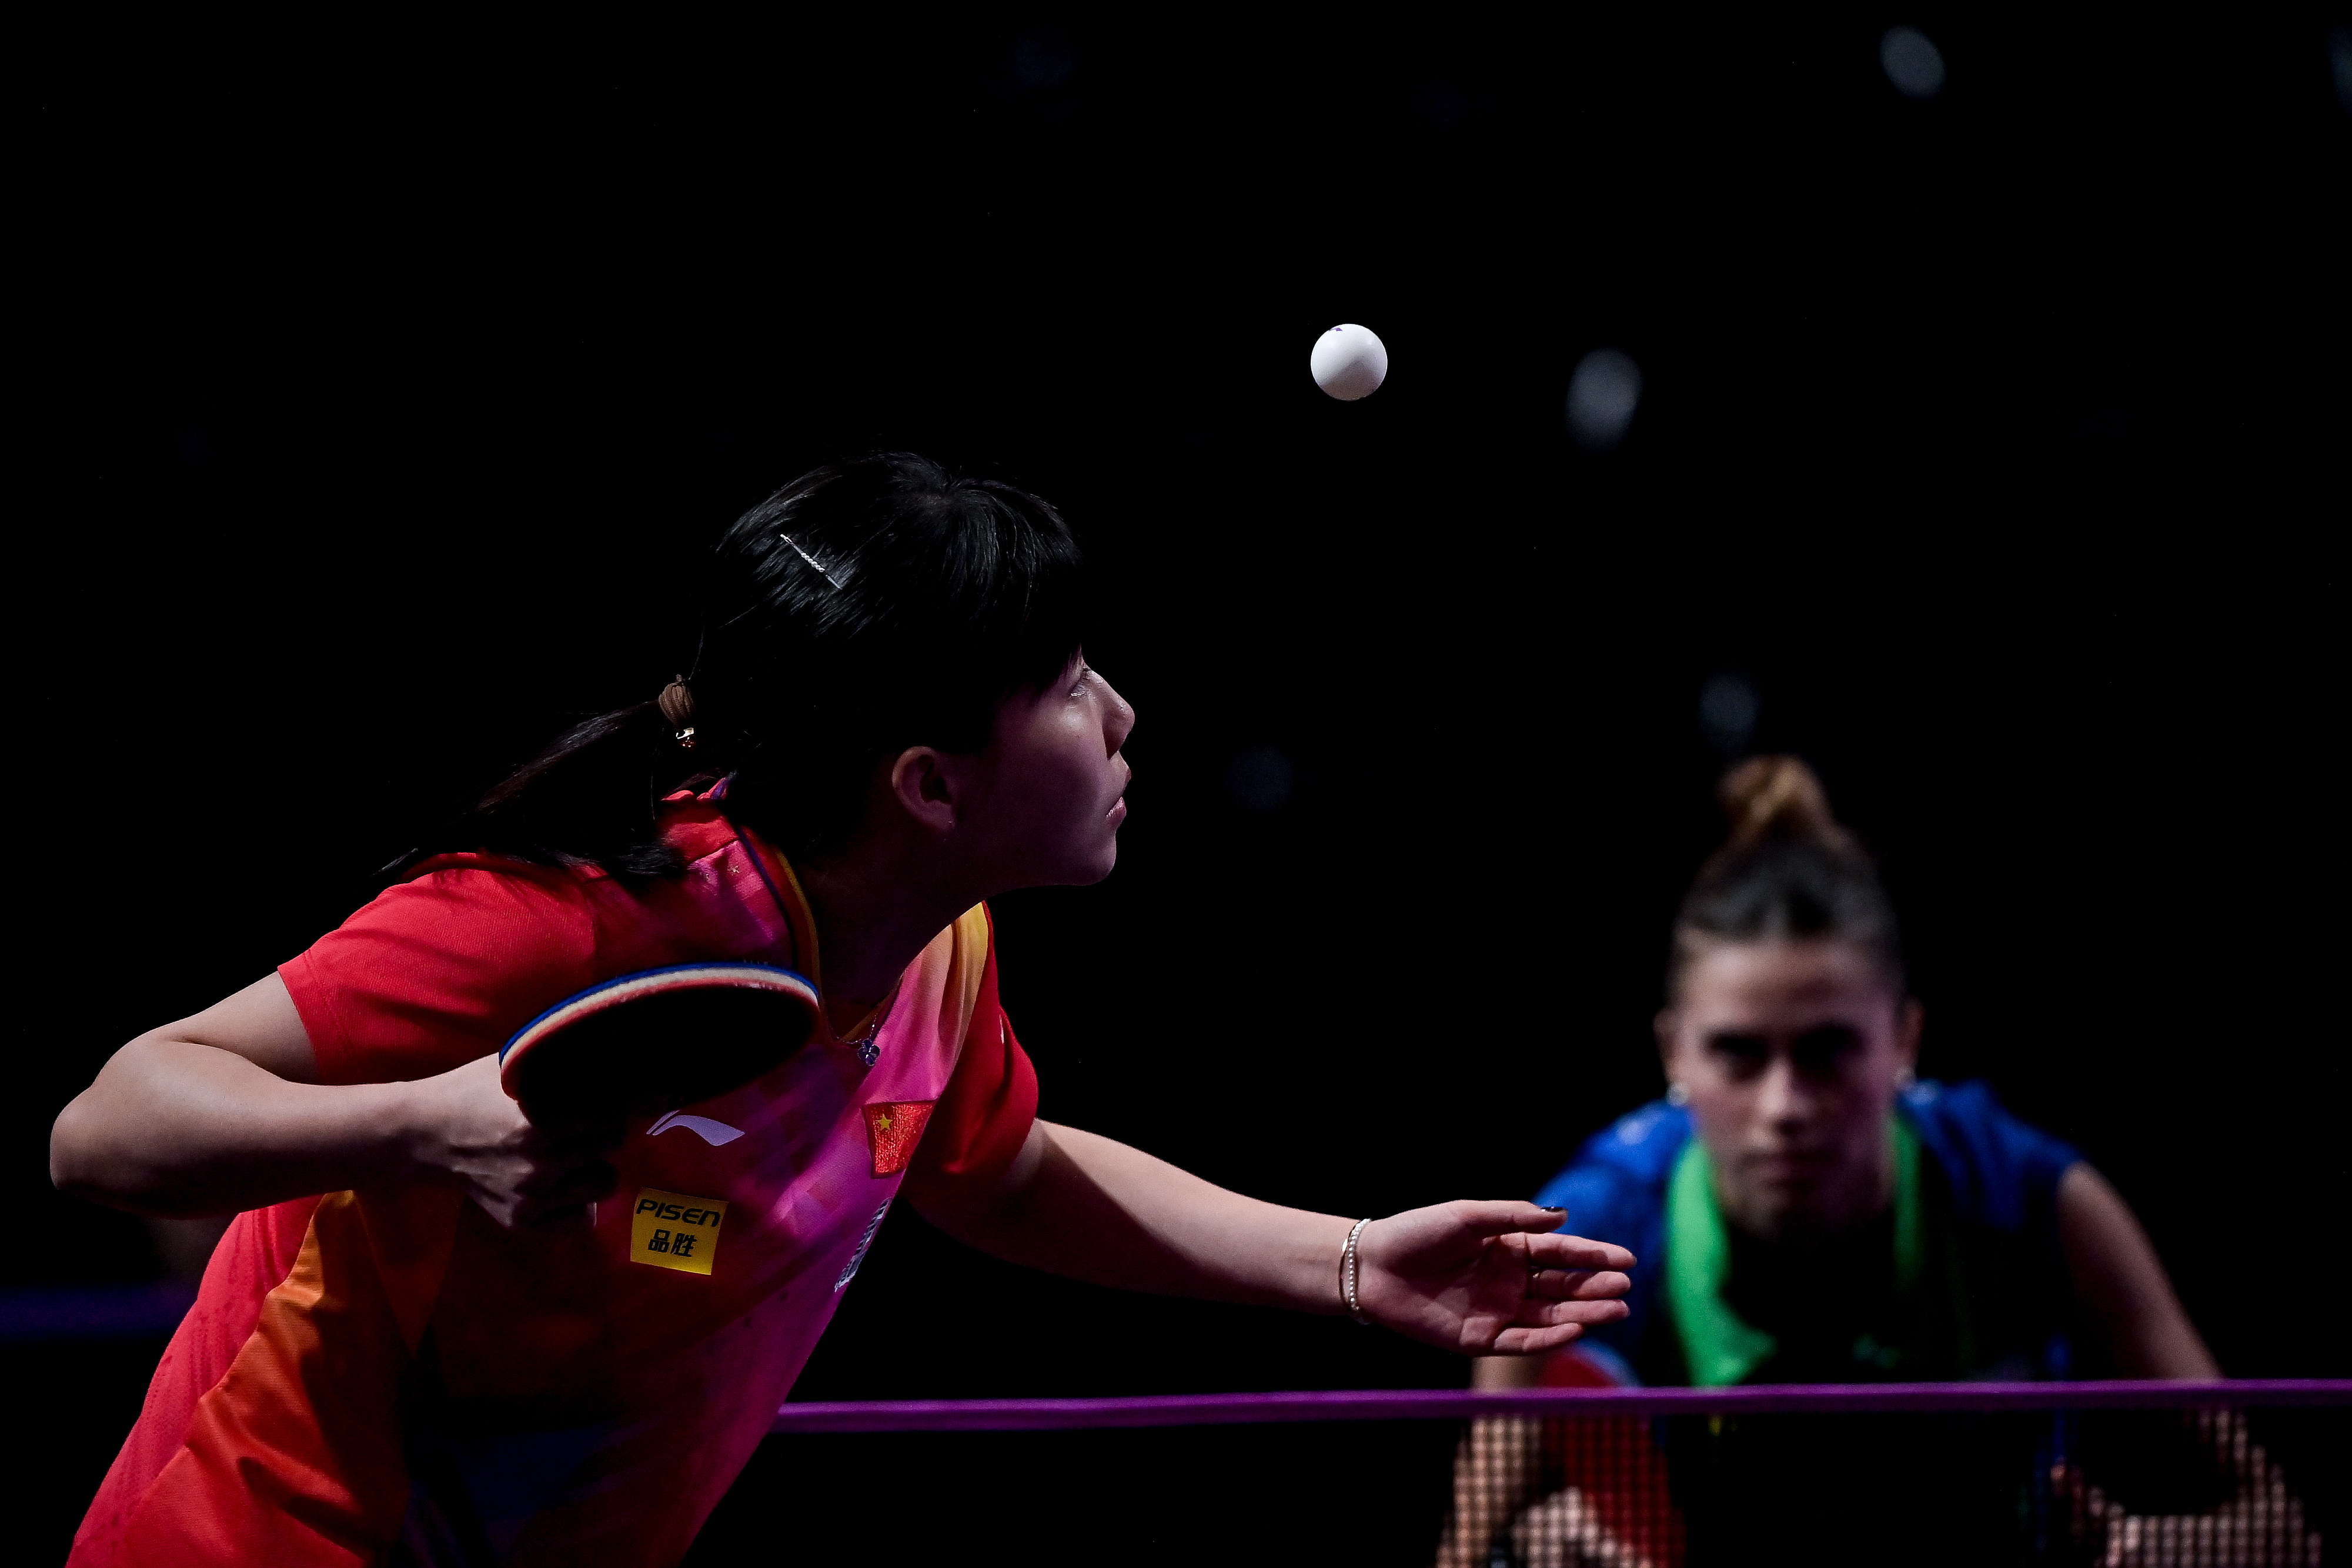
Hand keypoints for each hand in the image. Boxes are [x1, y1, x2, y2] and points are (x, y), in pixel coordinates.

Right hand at [401, 1054, 623, 1228]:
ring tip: (573, 1152)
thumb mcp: (519, 1067)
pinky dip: (576, 1201)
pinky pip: (581, 1219)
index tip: (632, 1094)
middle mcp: (539, 1163)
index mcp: (539, 1119)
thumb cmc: (476, 1091)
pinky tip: (560, 1183)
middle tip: (586, 1121)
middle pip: (614, 1142)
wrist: (425, 1135)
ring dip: (595, 1165)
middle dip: (606, 1127)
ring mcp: (532, 1197)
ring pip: (606, 1183)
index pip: (616, 1113)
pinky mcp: (523, 1222)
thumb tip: (623, 1061)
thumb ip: (567, 1068)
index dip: (625, 1100)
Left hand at [1353, 1202, 1632, 1354]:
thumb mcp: (1468, 1215)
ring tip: (1617, 1309)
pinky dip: (1549, 1338)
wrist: (1372, 1266)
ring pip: (1551, 1316)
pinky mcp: (1480, 1338)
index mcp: (1508, 1248)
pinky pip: (1521, 1340)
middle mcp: (1509, 1281)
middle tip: (1625, 1287)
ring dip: (1584, 1314)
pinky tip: (1575, 1329)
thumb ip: (1514, 1217)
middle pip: (1562, 1287)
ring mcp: (1497, 1311)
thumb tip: (1563, 1217)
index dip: (1593, 1256)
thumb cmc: (1417, 1233)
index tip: (1627, 1260)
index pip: (1561, 1252)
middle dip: (1595, 1287)